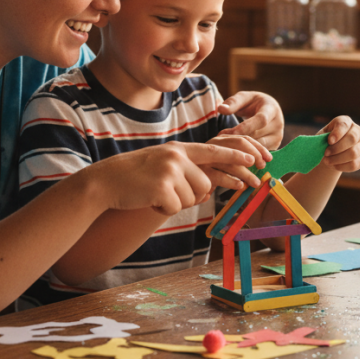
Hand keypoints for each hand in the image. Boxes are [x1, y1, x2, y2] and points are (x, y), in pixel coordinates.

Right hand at [89, 142, 257, 215]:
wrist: (106, 181)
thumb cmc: (134, 176)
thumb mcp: (162, 164)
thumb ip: (185, 170)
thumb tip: (207, 189)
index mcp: (178, 149)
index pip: (214, 151)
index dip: (234, 157)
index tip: (253, 159)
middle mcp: (177, 156)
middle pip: (204, 185)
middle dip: (189, 195)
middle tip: (165, 192)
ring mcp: (170, 171)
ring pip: (191, 198)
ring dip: (174, 202)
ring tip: (154, 193)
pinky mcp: (163, 187)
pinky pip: (176, 207)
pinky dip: (163, 209)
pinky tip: (148, 199)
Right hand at [201, 135, 270, 191]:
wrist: (186, 181)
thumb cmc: (211, 172)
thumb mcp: (226, 163)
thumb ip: (241, 160)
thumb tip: (264, 163)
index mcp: (220, 140)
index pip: (243, 138)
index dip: (258, 148)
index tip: (269, 158)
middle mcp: (212, 145)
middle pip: (238, 144)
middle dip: (254, 154)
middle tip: (263, 167)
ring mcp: (204, 158)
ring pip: (230, 161)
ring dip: (246, 173)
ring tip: (256, 183)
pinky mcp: (200, 172)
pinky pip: (219, 176)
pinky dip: (231, 181)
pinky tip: (240, 186)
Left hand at [216, 91, 284, 149]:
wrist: (268, 110)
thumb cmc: (253, 103)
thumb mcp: (244, 98)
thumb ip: (233, 102)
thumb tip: (221, 109)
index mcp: (272, 109)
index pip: (261, 120)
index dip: (244, 128)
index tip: (227, 133)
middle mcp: (278, 124)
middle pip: (258, 135)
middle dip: (239, 139)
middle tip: (219, 142)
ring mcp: (277, 138)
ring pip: (259, 148)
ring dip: (241, 149)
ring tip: (224, 148)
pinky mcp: (275, 147)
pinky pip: (260, 154)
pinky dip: (246, 154)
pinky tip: (233, 154)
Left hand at [319, 116, 359, 172]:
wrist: (329, 154)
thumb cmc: (324, 142)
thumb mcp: (321, 137)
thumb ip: (321, 138)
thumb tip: (319, 143)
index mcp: (346, 122)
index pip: (344, 124)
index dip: (337, 133)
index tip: (329, 141)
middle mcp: (357, 131)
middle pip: (352, 138)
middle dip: (337, 148)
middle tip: (325, 153)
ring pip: (353, 153)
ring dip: (338, 159)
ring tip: (327, 161)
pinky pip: (355, 164)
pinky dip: (342, 166)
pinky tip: (334, 166)